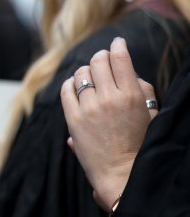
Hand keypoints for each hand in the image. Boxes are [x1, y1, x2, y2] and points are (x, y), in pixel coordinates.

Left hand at [60, 37, 154, 209]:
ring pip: (80, 73)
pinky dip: (70, 85)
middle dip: (101, 57)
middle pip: (98, 61)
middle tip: (103, 60)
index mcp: (131, 96)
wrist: (121, 174)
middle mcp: (109, 98)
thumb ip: (143, 92)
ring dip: (85, 72)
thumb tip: (132, 75)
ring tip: (90, 78)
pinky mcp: (73, 119)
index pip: (120, 58)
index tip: (117, 42)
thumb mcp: (151, 116)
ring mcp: (89, 108)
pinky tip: (75, 87)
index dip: (118, 46)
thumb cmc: (140, 145)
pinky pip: (66, 90)